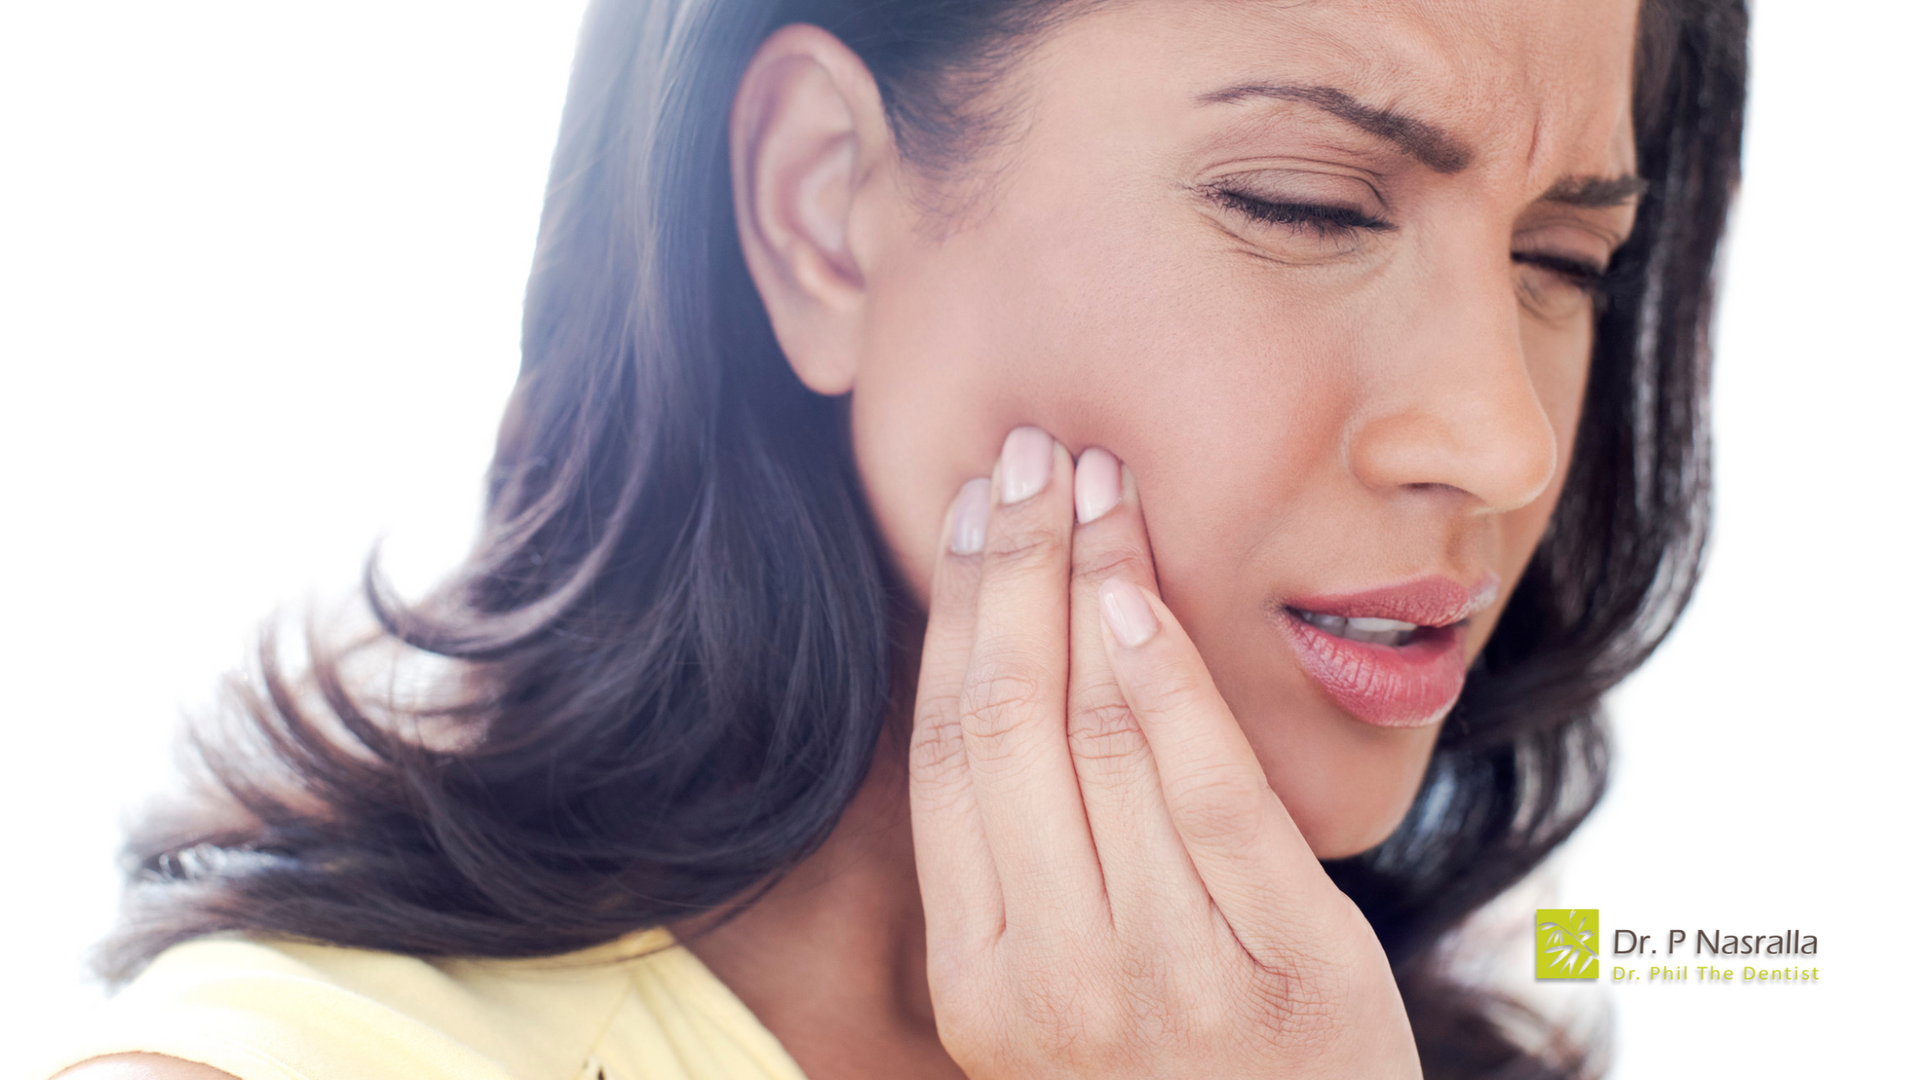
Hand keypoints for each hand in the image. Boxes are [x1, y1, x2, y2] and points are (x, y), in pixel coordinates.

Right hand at [909, 426, 1421, 1078]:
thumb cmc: (1180, 1069)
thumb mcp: (1071, 986)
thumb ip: (1032, 857)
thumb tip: (1004, 660)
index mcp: (978, 980)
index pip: (947, 756)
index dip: (955, 615)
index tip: (972, 513)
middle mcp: (1053, 982)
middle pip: (1007, 724)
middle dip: (1013, 567)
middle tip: (1028, 453)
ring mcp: (1169, 983)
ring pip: (1100, 741)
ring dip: (1091, 589)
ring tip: (1094, 484)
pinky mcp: (1290, 974)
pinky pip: (1209, 798)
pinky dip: (1169, 683)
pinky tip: (1143, 593)